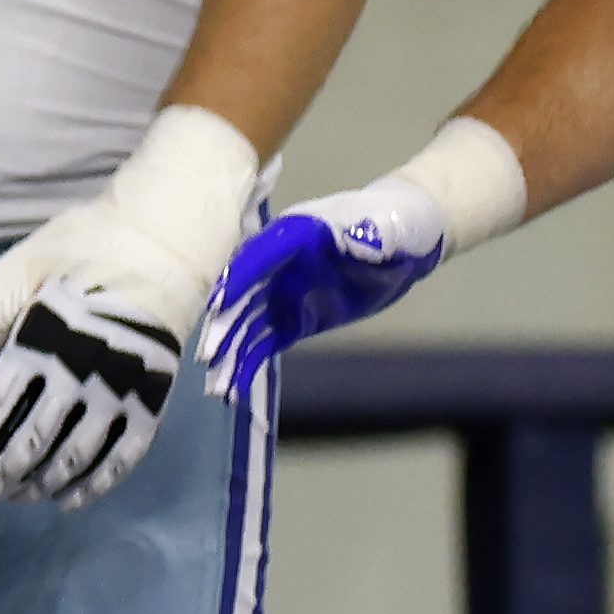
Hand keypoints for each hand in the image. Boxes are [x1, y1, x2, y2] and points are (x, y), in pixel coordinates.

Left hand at [0, 107, 250, 507]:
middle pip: (28, 445)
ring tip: (16, 499)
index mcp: (35, 345)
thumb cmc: (80, 247)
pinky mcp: (153, 399)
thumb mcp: (13, 274)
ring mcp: (119, 392)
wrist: (165, 237)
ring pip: (72, 458)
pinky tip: (70, 499)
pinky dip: (94, 484)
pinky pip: (122, 457)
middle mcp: (77, 377)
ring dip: (39, 485)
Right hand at [193, 119, 527, 398]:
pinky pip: (264, 343)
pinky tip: (233, 390)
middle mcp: (276, 263)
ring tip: (218, 387)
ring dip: (230, 354)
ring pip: (247, 325)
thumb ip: (372, 235)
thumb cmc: (396, 224)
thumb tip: (360, 239)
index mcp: (295, 234)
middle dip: (225, 325)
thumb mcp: (389, 227)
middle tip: (208, 357)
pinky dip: (248, 364)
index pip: (259, 256)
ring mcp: (281, 293)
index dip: (238, 279)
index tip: (217, 306)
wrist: (405, 239)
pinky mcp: (292, 318)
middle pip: (243, 295)